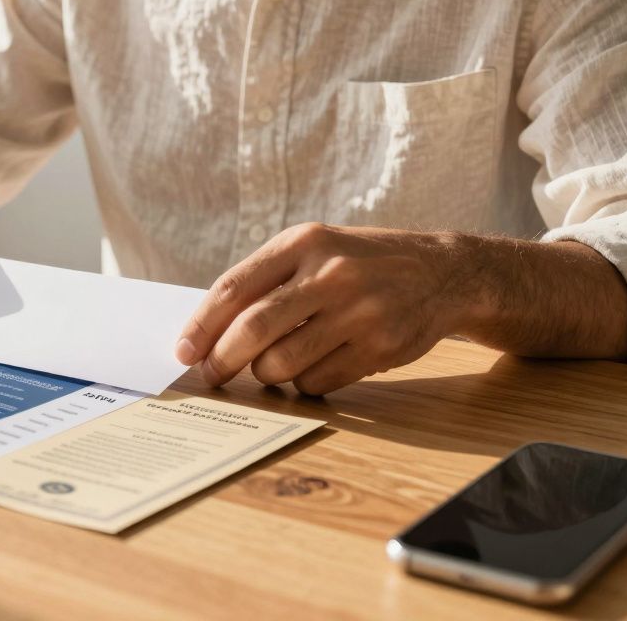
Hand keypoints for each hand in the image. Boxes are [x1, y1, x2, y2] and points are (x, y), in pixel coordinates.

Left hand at [174, 223, 473, 395]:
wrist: (443, 272)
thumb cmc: (359, 263)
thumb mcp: (315, 248)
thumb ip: (266, 280)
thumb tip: (208, 332)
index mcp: (303, 242)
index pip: (234, 288)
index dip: (201, 325)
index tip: (183, 351)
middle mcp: (331, 274)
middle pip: (253, 330)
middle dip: (222, 360)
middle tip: (210, 374)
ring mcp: (359, 312)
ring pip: (283, 363)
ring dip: (266, 374)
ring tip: (272, 365)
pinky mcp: (381, 347)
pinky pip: (318, 382)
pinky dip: (304, 383)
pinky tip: (314, 366)